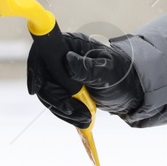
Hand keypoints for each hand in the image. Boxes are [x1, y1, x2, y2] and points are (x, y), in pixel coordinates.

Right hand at [25, 24, 142, 127]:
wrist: (130, 90)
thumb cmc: (122, 76)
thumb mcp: (106, 73)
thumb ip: (87, 68)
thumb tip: (67, 60)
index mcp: (72, 45)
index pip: (44, 52)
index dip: (36, 68)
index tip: (36, 88)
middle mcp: (63, 57)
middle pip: (43, 78)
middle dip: (56, 98)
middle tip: (72, 111)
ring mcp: (62, 74)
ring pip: (48, 94)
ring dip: (62, 110)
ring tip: (84, 119)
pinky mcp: (64, 89)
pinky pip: (56, 103)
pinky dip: (66, 114)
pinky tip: (81, 120)